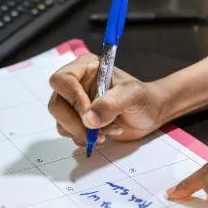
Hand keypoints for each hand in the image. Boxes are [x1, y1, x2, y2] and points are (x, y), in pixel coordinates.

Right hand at [47, 53, 169, 145]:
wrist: (150, 114)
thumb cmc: (144, 98)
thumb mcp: (133, 95)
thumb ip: (111, 104)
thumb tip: (89, 120)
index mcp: (86, 68)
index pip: (62, 80)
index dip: (73, 99)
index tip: (90, 117)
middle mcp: (76, 84)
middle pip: (56, 104)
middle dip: (75, 123)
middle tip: (95, 133)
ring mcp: (75, 104)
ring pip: (61, 121)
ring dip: (83, 133)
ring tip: (108, 131)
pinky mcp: (78, 121)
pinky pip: (69, 133)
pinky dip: (86, 138)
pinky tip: (105, 134)